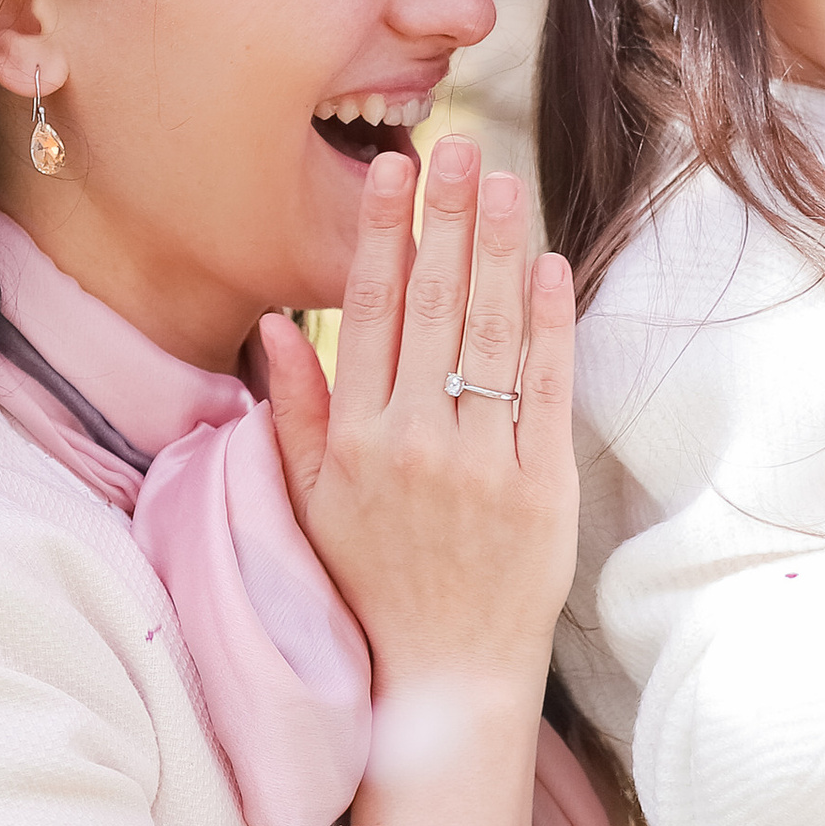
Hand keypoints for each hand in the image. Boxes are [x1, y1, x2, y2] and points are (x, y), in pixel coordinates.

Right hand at [258, 138, 576, 825]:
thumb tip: (275, 325)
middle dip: (447, 217)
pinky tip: (549, 265)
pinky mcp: (543, 492)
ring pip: (491, 336)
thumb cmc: (371, 589)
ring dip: (500, 249)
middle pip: (435, 307)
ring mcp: (483, 467)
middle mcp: (415, 446)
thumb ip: (294, 412)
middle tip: (458, 142)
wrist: (441, 683)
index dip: (385, 236)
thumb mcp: (310, 505)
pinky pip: (546, 391)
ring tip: (505, 180)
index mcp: (354, 443)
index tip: (395, 172)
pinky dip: (549, 325)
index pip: (370, 316)